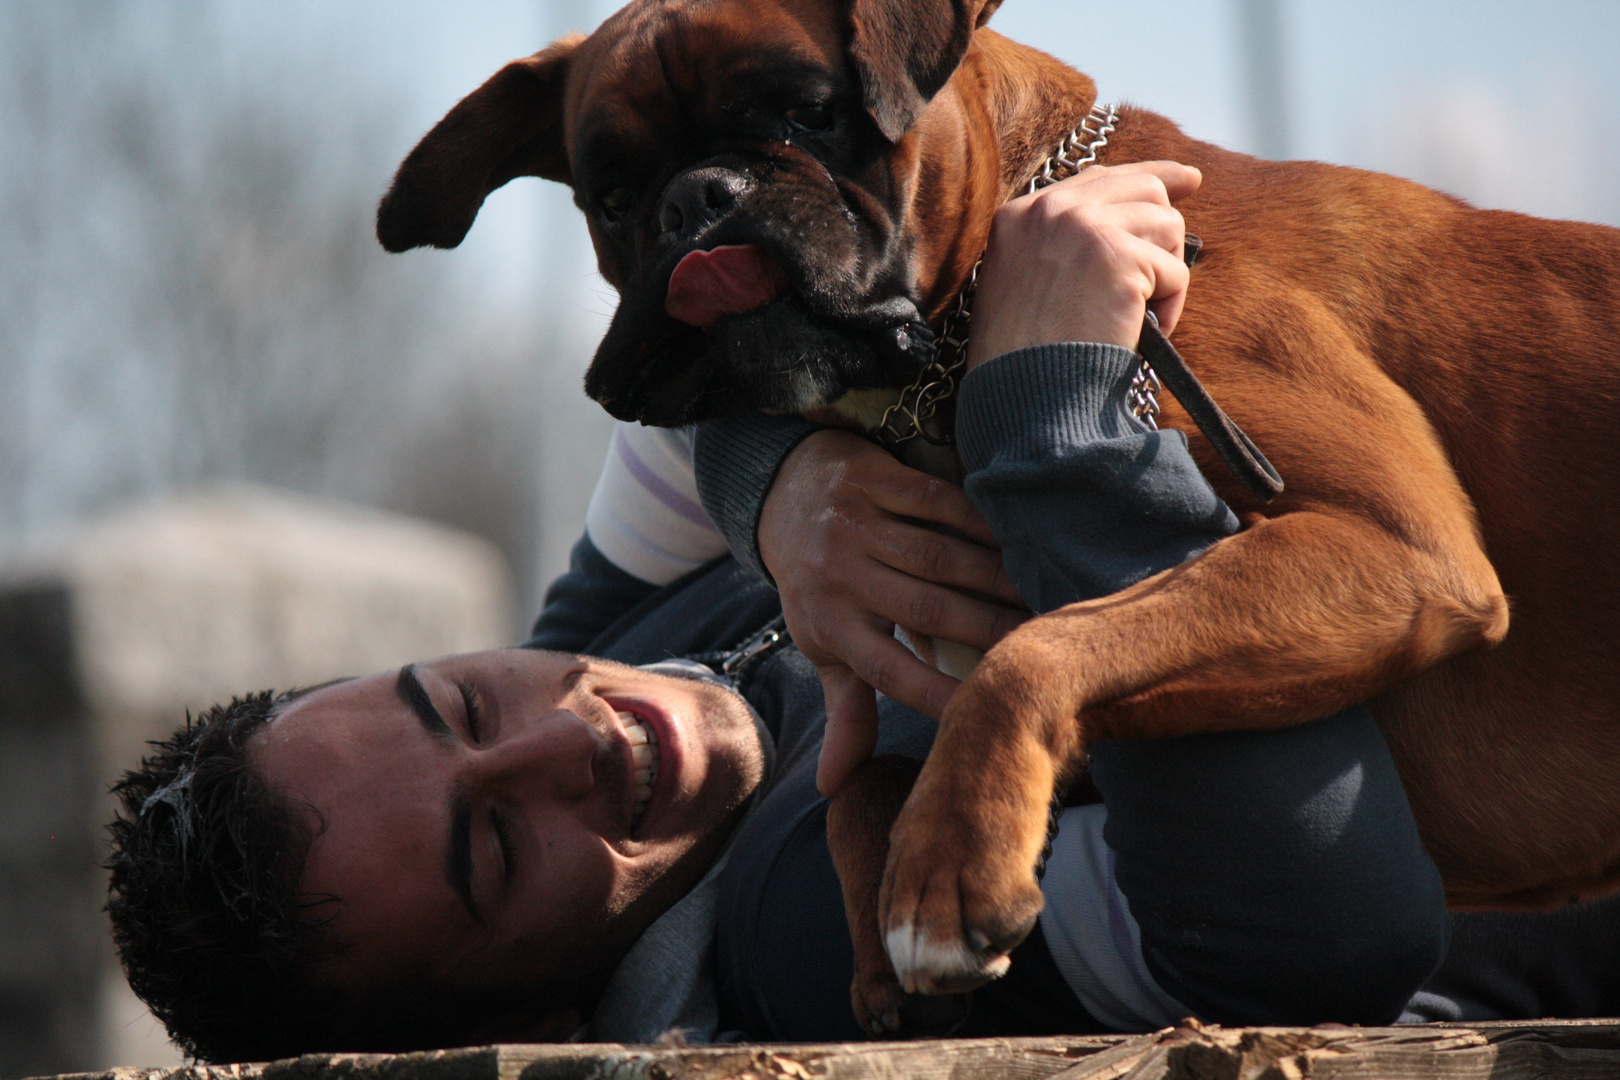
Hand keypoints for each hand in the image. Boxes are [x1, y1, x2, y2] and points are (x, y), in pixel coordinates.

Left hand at [757, 430, 1028, 795]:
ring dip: (992, 576)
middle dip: (987, 629)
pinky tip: (1013, 540)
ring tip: (1038, 596)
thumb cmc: (818, 586)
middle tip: (1040, 646)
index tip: (988, 711)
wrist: (783, 494)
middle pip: (924, 609)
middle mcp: (838, 576)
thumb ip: (845, 712)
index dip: (938, 694)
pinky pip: (933, 500)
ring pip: (936, 555)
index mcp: (830, 625)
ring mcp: (853, 524)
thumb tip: (833, 787)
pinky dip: (976, 521)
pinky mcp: (871, 478)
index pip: (888, 671)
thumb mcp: (825, 648)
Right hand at [968, 160, 1202, 366]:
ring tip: (1139, 316)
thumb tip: (1134, 220)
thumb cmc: (1023, 356)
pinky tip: (1139, 333)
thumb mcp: (1024, 282)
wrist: (1024, 394)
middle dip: (1164, 233)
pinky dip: (1169, 309)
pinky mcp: (1120, 259)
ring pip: (1168, 226)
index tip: (1188, 180)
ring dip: (1166, 275)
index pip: (1100, 178)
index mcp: (1021, 215)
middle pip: (1145, 189)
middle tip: (1163, 276)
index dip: (1151, 176)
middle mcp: (1052, 210)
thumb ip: (1061, 244)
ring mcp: (1086, 229)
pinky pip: (1176, 273)